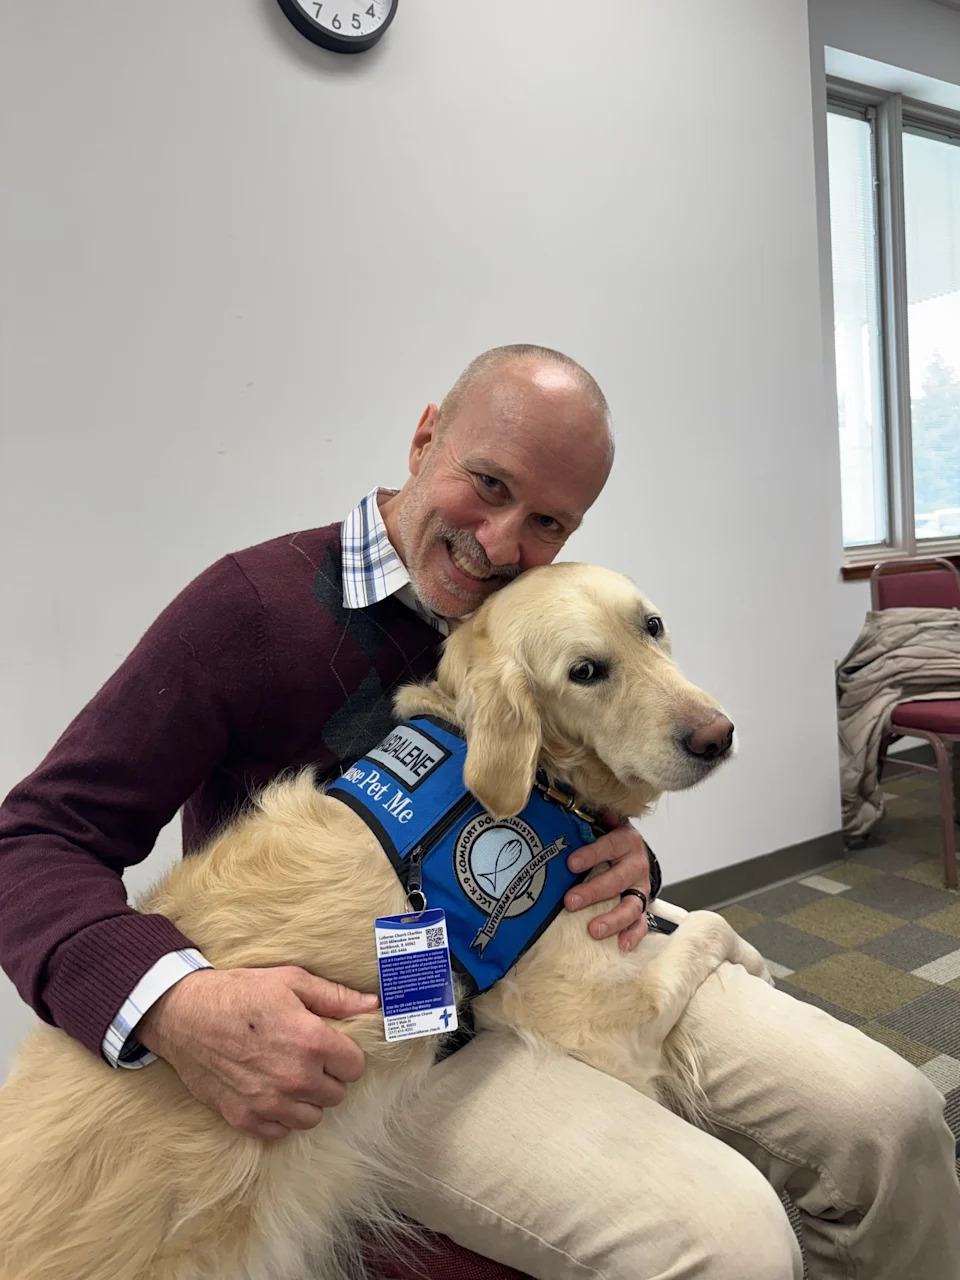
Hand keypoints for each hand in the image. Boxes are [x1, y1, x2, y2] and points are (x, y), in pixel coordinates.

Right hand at [137, 966, 379, 1139]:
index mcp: (312, 1042)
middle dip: (327, 1076)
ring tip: (289, 1075)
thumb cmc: (240, 992)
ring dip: (306, 1099)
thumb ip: (336, 997)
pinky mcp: (244, 1118)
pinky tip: (269, 1091)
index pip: (355, 1067)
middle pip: (336, 1094)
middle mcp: (294, 1078)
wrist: (184, 1014)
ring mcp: (268, 1103)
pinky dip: (279, 1116)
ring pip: (312, 1118)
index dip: (345, 1054)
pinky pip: (279, 1131)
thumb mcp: (291, 981)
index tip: (330, 1046)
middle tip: (306, 1057)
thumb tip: (372, 1005)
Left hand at [564, 817, 650, 951]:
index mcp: (626, 840)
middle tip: (571, 901)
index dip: (591, 854)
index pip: (610, 845)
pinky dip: (634, 934)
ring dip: (614, 919)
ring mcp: (641, 887)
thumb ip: (588, 815)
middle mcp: (636, 864)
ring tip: (594, 930)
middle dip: (594, 891)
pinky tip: (622, 944)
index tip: (571, 864)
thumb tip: (562, 800)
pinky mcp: (643, 905)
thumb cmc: (609, 837)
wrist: (633, 851)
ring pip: (632, 905)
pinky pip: (642, 922)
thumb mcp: (602, 822)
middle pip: (618, 879)